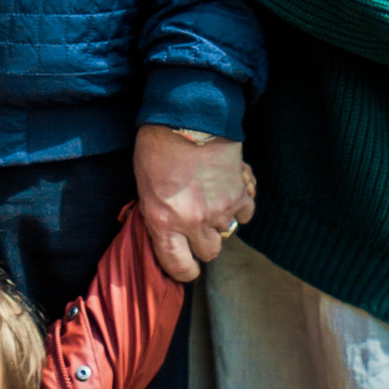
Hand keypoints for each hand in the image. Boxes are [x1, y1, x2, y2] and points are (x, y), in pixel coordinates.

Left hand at [133, 127, 253, 282]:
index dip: (184, 271)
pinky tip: (228, 193)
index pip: (178, 266)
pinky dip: (239, 207)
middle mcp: (193, 222)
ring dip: (220, 222)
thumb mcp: (144, 186)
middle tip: (196, 226)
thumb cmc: (157, 148)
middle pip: (209, 253)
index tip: (186, 267)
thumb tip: (167, 230)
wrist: (187, 117)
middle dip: (203, 243)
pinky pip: (245, 215)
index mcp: (163, 222)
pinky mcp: (239, 194)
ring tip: (210, 201)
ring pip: (226, 234)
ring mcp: (219, 210)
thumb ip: (157, 214)